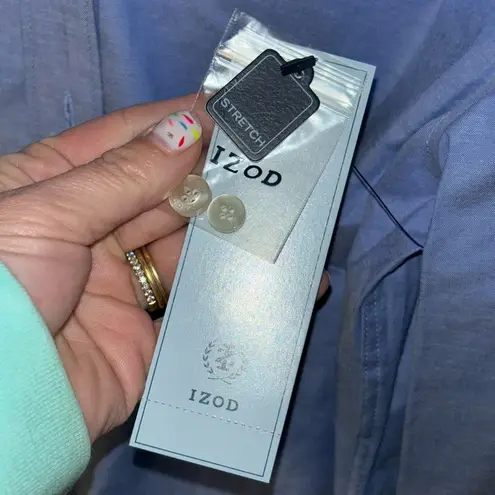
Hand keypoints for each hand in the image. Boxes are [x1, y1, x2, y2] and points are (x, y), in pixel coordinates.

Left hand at [0, 95, 329, 441]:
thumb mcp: (46, 216)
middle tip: (272, 166)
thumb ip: (121, 176)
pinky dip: (234, 296)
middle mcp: (92, 231)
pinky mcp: (147, 335)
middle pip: (164, 195)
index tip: (228, 109)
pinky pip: (197, 308)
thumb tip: (189, 129)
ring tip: (282, 219)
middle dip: (213, 180)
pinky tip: (272, 281)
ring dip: (229, 237)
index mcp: (56, 188)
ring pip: (187, 249)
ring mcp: (123, 285)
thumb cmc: (1, 288)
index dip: (174, 124)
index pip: (124, 141)